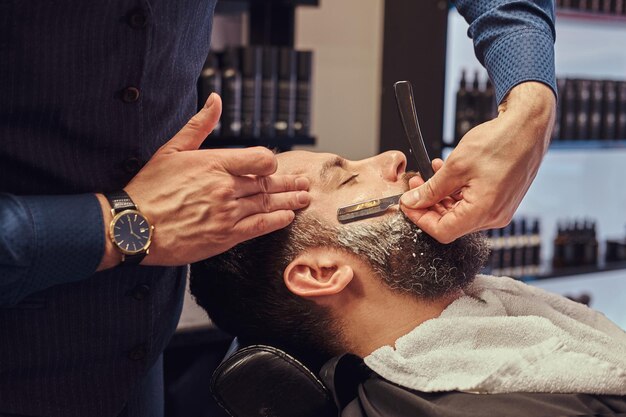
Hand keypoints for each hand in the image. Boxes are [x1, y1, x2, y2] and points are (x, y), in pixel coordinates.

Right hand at [97, 93, 310, 268]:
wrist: (134, 227)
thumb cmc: (149, 188)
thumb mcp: (171, 149)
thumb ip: (199, 125)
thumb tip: (215, 100)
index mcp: (215, 163)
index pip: (260, 158)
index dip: (271, 162)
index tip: (274, 165)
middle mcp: (225, 187)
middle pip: (267, 183)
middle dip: (289, 183)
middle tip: (303, 183)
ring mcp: (228, 212)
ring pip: (268, 204)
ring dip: (290, 201)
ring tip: (303, 198)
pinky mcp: (225, 236)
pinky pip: (260, 226)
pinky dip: (277, 221)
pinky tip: (288, 217)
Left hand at [400, 82, 555, 242]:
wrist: (528, 127)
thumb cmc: (500, 142)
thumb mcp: (456, 166)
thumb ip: (431, 189)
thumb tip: (412, 202)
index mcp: (483, 212)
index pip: (442, 232)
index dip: (420, 219)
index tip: (407, 204)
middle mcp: (494, 216)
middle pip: (451, 223)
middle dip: (428, 206)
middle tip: (414, 187)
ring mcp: (500, 209)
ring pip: (460, 213)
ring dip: (440, 197)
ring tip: (428, 175)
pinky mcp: (502, 200)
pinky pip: (473, 203)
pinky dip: (456, 192)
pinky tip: (445, 174)